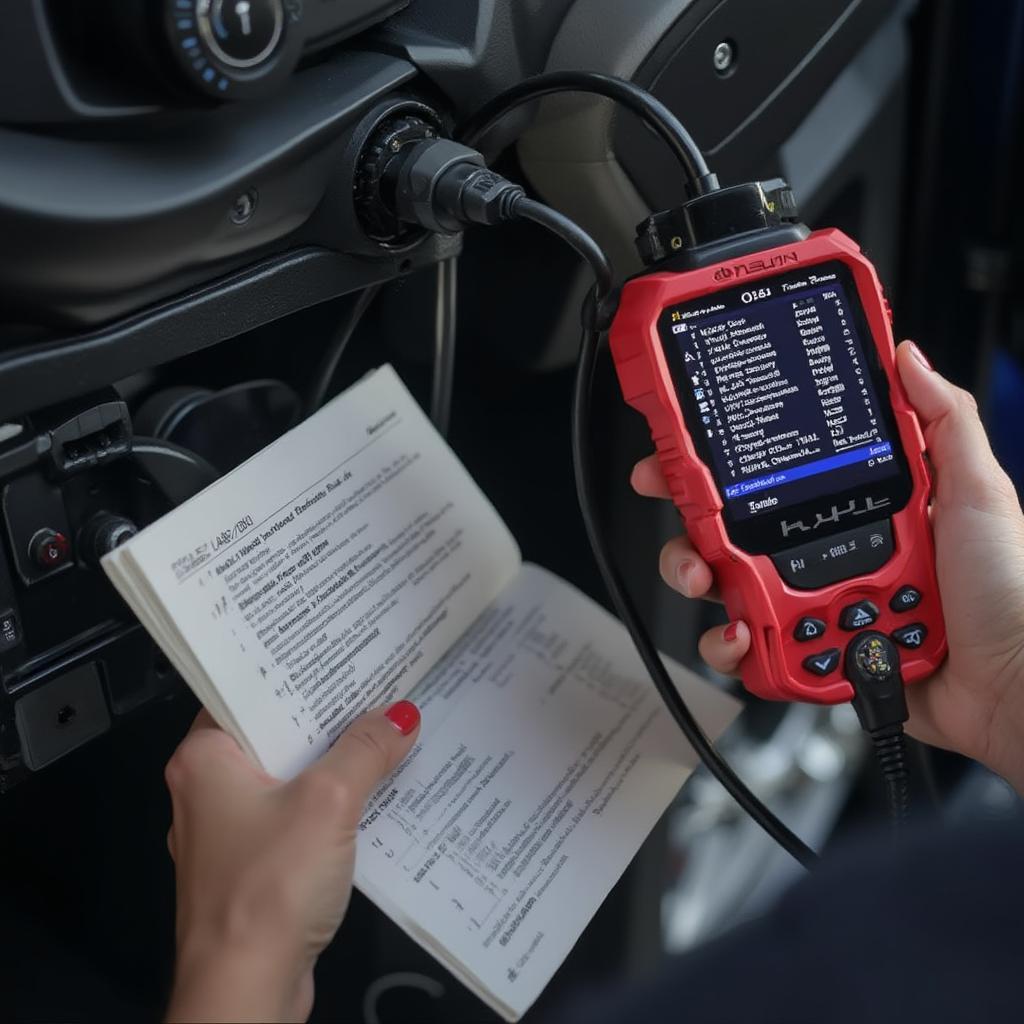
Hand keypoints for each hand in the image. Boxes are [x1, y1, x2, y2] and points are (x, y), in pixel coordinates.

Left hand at [163, 701, 420, 1022]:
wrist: (247, 991)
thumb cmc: (265, 895)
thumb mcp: (329, 801)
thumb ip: (365, 750)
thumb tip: (398, 717)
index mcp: (204, 760)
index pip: (249, 692)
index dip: (296, 672)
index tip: (339, 654)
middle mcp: (207, 790)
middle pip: (274, 734)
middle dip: (327, 718)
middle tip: (375, 687)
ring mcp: (230, 831)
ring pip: (288, 777)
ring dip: (333, 764)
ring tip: (382, 735)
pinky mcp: (254, 865)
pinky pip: (296, 816)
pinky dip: (329, 805)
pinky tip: (371, 796)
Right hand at [632, 341, 1023, 789]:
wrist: (1017, 686)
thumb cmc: (1009, 591)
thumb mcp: (978, 492)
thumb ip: (944, 422)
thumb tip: (907, 357)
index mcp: (854, 511)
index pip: (772, 481)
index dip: (721, 467)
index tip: (684, 456)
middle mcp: (826, 556)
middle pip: (733, 537)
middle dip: (692, 533)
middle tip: (688, 532)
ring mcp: (815, 607)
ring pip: (730, 593)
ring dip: (706, 588)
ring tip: (720, 588)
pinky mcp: (811, 658)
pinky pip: (753, 652)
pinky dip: (737, 647)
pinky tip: (750, 637)